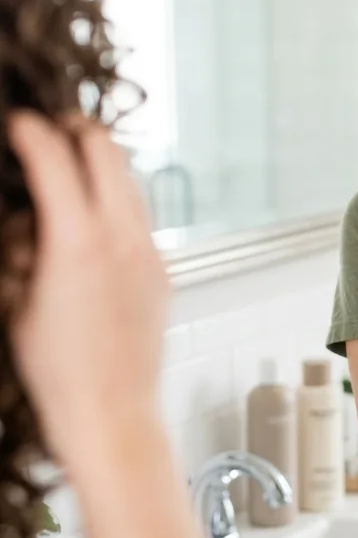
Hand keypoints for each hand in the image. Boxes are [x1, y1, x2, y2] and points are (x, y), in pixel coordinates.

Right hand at [8, 112, 168, 465]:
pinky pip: (139, 216)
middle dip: (74, 129)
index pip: (54, 157)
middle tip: (48, 130)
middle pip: (105, 148)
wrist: (112, 413)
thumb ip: (20, 248)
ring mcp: (148, 250)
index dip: (29, 131)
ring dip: (99, 163)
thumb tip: (27, 216)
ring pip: (128, 178)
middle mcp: (121, 236)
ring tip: (69, 171)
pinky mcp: (161, 269)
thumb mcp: (16, 303)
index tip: (16, 124)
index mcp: (77, 240)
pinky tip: (92, 223)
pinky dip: (115, 201)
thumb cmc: (58, 372)